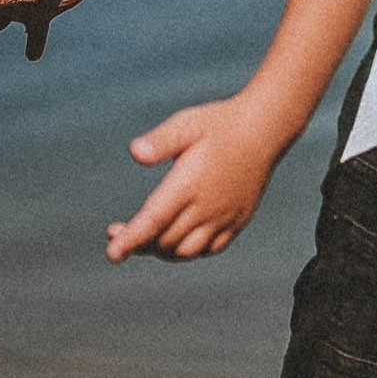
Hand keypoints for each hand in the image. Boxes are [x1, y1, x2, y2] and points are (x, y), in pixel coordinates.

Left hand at [106, 98, 281, 262]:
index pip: (154, 220)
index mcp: (190, 184)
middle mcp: (208, 206)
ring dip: (161, 251)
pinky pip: (210, 249)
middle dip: (138, 242)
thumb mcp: (187, 123)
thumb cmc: (220, 124)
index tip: (112, 254)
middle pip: (165, 241)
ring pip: (187, 251)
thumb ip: (160, 140)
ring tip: (145, 238)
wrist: (264, 129)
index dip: (131, 239)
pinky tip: (177, 239)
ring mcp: (224, 216)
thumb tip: (135, 152)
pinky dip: (189, 251)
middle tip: (116, 232)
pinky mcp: (237, 220)